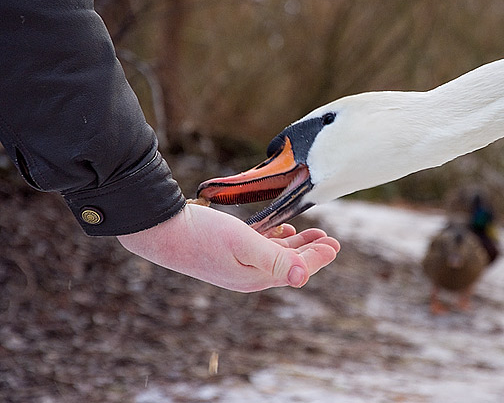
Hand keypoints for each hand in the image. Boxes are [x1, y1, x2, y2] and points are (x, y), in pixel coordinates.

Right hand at [116, 203, 339, 291]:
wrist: (162, 232)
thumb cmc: (203, 236)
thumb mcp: (244, 243)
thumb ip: (276, 259)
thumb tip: (304, 277)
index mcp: (256, 277)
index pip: (296, 270)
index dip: (318, 258)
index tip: (335, 244)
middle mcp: (248, 276)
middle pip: (289, 265)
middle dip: (312, 253)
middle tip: (331, 241)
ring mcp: (237, 267)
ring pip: (276, 257)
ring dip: (296, 246)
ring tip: (313, 235)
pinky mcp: (227, 255)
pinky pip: (260, 251)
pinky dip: (276, 242)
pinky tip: (281, 232)